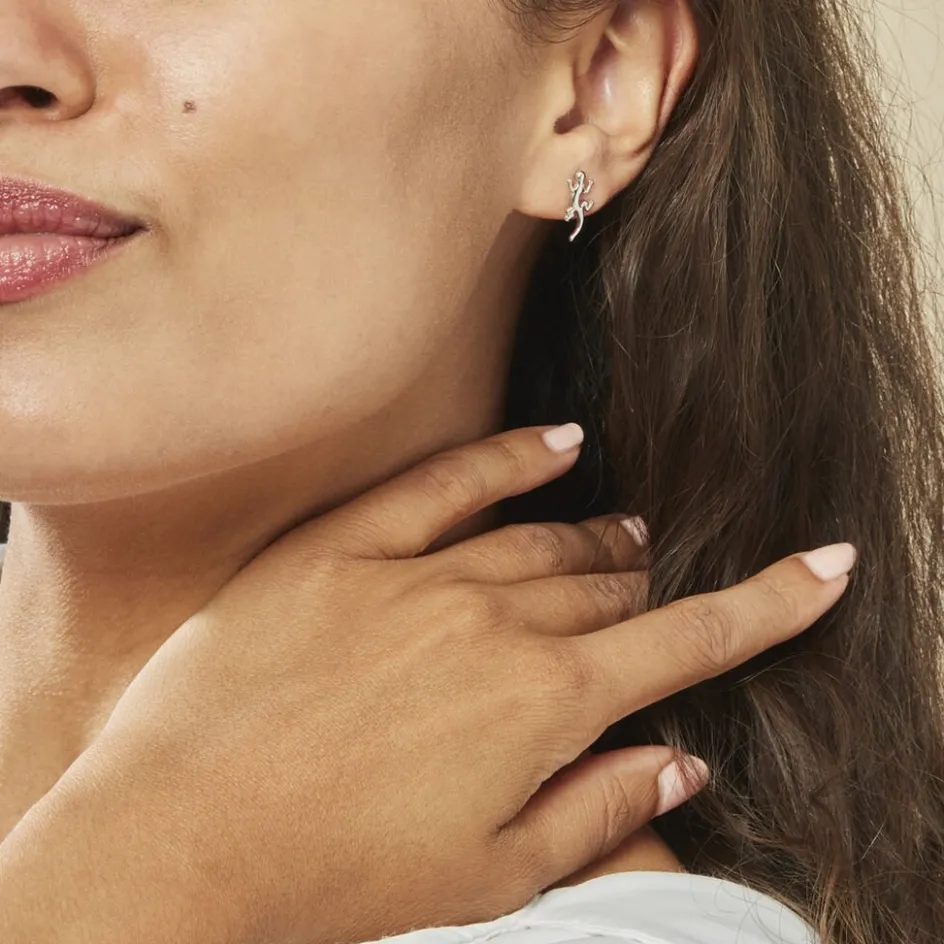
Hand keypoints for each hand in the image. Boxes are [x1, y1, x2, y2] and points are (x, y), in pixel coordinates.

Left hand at [2, 425, 855, 943]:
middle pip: (609, 585)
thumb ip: (599, 811)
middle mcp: (496, 623)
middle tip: (657, 587)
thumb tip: (676, 761)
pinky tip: (555, 444)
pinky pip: (447, 480)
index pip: (687, 640)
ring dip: (595, 537)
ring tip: (623, 534)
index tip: (823, 566)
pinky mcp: (347, 545)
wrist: (183, 836)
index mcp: (542, 704)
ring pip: (543, 538)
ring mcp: (419, 574)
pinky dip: (509, 458)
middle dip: (649, 587)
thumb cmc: (335, 873)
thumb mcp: (489, 874)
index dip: (769, 603)